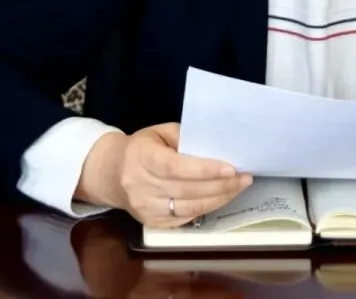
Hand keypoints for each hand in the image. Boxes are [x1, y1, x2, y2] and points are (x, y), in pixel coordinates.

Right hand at [76, 123, 251, 227]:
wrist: (110, 173)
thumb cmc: (140, 148)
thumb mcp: (159, 133)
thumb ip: (184, 137)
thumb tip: (216, 147)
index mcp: (141, 158)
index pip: (176, 167)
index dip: (204, 169)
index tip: (230, 168)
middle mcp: (141, 186)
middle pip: (187, 190)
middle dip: (220, 185)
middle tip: (244, 177)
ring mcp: (145, 208)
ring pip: (189, 208)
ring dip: (219, 198)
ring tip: (239, 187)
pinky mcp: (152, 223)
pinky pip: (185, 219)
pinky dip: (207, 208)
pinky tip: (221, 198)